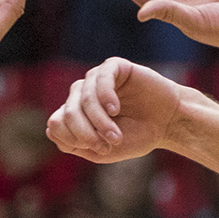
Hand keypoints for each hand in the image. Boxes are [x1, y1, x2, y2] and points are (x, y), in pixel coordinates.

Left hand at [47, 57, 192, 162]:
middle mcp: (82, 94)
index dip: (73, 139)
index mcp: (75, 113)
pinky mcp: (114, 67)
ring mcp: (96, 79)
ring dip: (99, 121)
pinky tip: (115, 110)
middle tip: (109, 145)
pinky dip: (105, 97)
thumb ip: (74, 144)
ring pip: (83, 98)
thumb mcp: (101, 151)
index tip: (100, 149)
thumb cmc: (135, 137)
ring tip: (116, 136)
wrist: (167, 124)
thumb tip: (51, 127)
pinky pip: (100, 78)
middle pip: (68, 113)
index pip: (55, 124)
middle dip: (86, 133)